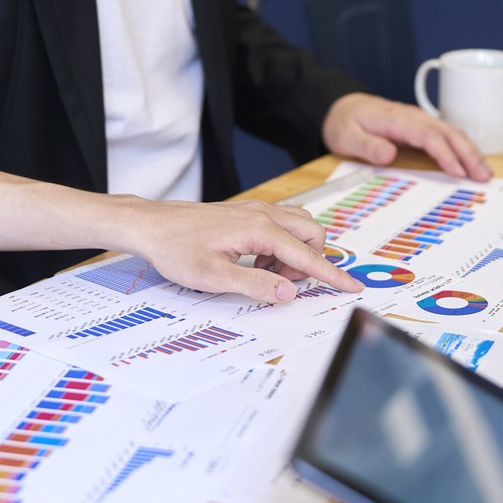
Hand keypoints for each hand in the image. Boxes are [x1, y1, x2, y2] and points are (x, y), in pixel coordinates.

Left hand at [117, 198, 363, 303]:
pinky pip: (282, 224)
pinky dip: (281, 244)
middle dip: (310, 261)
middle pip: (313, 234)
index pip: (308, 255)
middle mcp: (264, 214)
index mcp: (260, 229)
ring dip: (295, 251)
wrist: (150, 225)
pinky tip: (255, 260)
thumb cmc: (176, 249)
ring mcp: (256, 210)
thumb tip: (289, 292)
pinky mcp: (247, 212)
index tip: (352, 287)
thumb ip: (256, 285)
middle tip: (281, 281)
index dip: (332, 275)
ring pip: (300, 226)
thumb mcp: (214, 277)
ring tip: (266, 271)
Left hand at [322, 92, 492, 181]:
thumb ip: (366, 145)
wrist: (342, 107)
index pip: (427, 135)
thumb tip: (390, 153)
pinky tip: (472, 163)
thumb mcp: (346, 136)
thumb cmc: (344, 123)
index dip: (445, 153)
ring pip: (452, 133)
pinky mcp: (421, 127)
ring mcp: (419, 120)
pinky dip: (463, 149)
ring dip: (471, 152)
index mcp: (396, 119)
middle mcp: (413, 117)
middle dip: (469, 154)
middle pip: (448, 132)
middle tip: (484, 176)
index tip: (458, 172)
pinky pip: (447, 136)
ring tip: (486, 173)